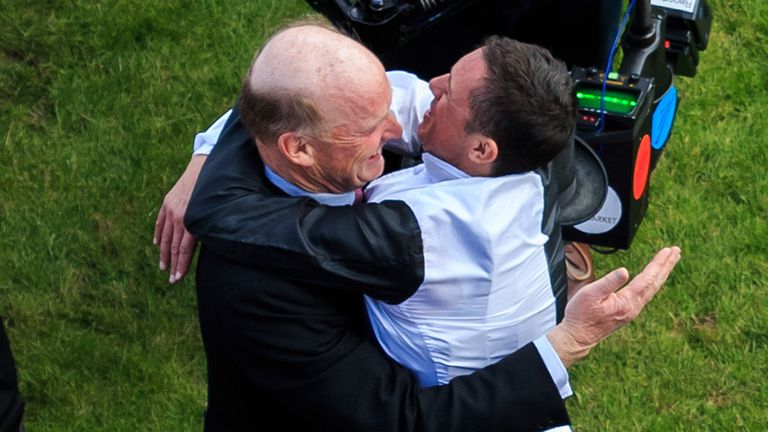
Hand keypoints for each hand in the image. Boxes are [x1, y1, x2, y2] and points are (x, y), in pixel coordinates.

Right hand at [153, 155, 206, 283]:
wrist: (205, 165)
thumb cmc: (216, 191)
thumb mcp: (214, 212)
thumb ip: (208, 229)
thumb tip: (209, 246)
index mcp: (191, 221)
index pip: (183, 250)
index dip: (181, 266)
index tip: (178, 279)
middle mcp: (179, 217)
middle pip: (173, 246)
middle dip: (173, 264)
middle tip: (172, 280)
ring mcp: (171, 209)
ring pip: (165, 237)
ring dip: (164, 253)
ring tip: (164, 267)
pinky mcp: (167, 202)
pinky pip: (161, 222)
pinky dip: (159, 234)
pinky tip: (157, 245)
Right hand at [547, 246, 680, 366]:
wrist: (578, 336)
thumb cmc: (581, 315)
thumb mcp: (590, 294)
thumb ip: (608, 282)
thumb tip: (625, 271)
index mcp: (627, 301)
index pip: (648, 278)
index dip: (658, 263)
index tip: (668, 250)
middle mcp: (634, 307)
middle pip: (655, 283)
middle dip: (666, 266)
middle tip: (676, 251)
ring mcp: (632, 310)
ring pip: (652, 288)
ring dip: (661, 273)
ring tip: (669, 262)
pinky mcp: (627, 311)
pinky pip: (646, 293)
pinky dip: (653, 282)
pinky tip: (653, 279)